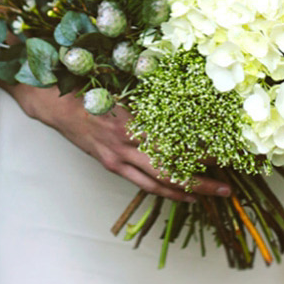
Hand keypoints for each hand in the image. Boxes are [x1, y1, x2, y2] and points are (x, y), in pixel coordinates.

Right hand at [14, 84, 231, 202]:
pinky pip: (142, 183)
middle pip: (171, 172)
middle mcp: (127, 146)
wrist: (56, 104)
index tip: (226, 152)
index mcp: (133, 124)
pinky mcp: (111, 165)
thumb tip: (188, 96)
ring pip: (158, 183)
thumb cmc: (91, 88)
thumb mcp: (123, 86)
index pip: (176, 144)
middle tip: (227, 189)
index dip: (201, 151)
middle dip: (201, 183)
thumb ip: (152, 97)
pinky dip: (163, 190)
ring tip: (210, 196)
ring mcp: (118, 159)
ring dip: (186, 192)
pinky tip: (180, 192)